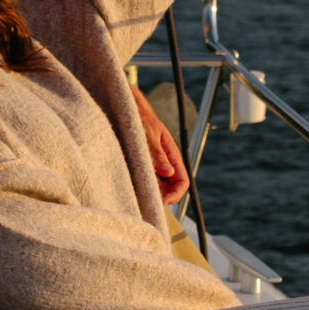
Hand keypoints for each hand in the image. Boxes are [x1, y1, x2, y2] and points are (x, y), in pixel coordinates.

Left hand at [132, 89, 189, 204]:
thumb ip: (157, 155)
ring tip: (134, 191)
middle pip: (169, 188)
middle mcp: (165, 163)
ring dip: (148, 191)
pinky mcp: (141, 165)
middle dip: (160, 196)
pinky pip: (144, 180)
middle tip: (142, 198)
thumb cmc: (139, 118)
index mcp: (172, 155)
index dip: (174, 195)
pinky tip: (128, 184)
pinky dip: (139, 185)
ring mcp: (153, 165)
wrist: (126, 108)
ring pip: (156, 186)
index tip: (159, 200)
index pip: (182, 182)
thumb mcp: (148, 135)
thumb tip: (169, 173)